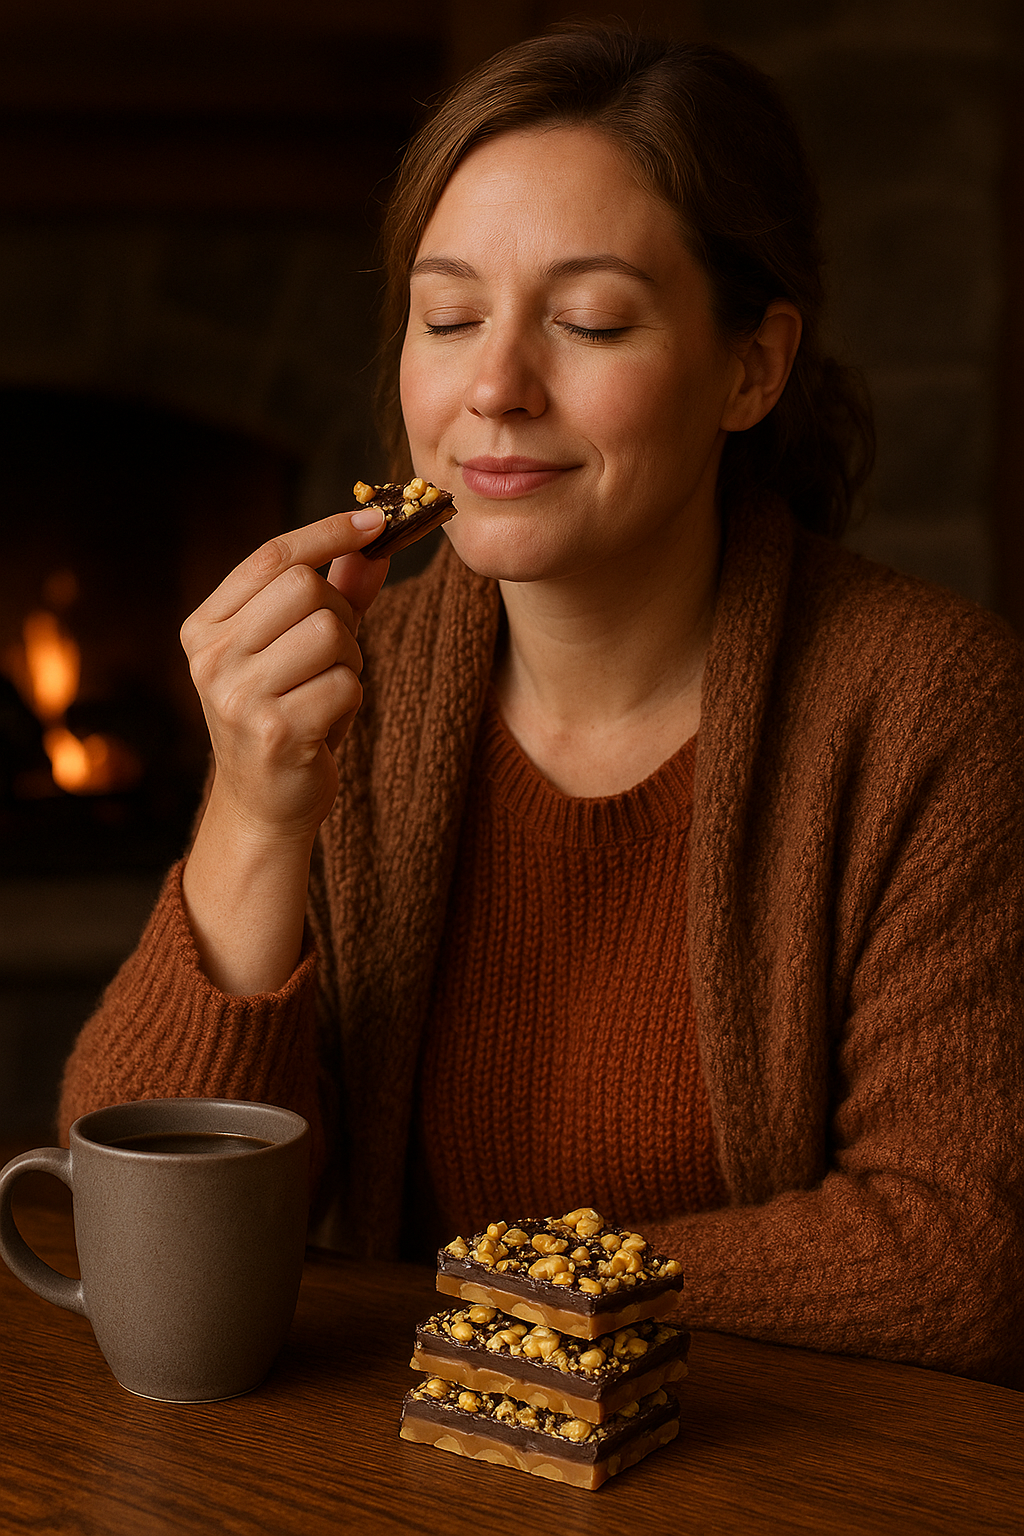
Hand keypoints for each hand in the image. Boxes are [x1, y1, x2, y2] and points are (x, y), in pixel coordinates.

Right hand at [181, 506, 386, 848]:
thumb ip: (336, 594)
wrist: (265, 804)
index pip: (271, 557)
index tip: (374, 520)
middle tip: (333, 654)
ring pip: (331, 634)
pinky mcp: (276, 732)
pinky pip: (345, 685)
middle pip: (305, 588)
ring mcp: (237, 696)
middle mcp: (210, 657)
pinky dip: (351, 699)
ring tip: (326, 690)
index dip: (327, 532)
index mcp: (204, 627)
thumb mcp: (301, 649)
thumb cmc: (286, 715)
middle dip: (339, 615)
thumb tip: (373, 543)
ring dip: (349, 661)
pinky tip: (326, 723)